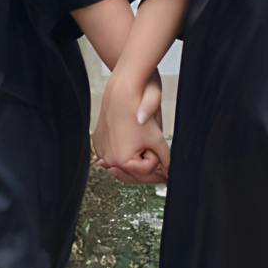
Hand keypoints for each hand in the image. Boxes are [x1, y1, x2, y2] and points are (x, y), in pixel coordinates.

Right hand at [95, 69, 168, 183]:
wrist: (122, 93)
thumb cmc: (138, 114)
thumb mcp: (157, 139)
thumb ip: (165, 159)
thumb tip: (169, 172)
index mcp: (122, 161)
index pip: (147, 172)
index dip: (157, 162)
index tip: (160, 153)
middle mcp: (108, 159)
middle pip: (132, 173)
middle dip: (146, 168)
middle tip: (158, 162)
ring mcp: (101, 151)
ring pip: (122, 166)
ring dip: (133, 162)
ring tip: (143, 151)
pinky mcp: (98, 143)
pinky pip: (112, 155)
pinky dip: (121, 153)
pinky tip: (129, 147)